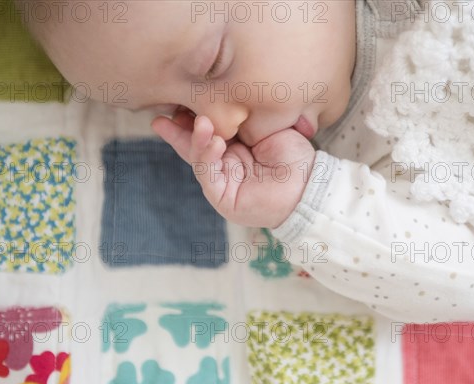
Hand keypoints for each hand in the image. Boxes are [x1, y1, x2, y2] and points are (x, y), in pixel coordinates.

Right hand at [151, 111, 315, 227]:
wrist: (310, 185)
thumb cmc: (295, 157)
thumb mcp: (269, 129)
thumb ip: (246, 117)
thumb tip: (225, 96)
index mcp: (234, 148)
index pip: (206, 131)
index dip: (191, 117)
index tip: (179, 98)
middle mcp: (224, 164)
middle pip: (193, 145)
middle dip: (177, 130)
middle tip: (162, 114)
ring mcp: (221, 182)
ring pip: (199, 158)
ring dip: (196, 139)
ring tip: (201, 121)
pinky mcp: (223, 198)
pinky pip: (208, 175)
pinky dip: (207, 158)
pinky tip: (214, 142)